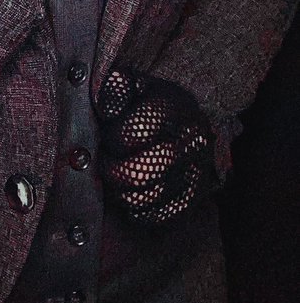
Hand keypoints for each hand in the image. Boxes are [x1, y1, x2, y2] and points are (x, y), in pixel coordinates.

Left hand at [96, 67, 215, 225]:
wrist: (178, 126)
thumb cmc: (144, 104)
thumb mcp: (129, 86)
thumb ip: (113, 88)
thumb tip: (105, 105)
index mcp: (176, 105)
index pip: (132, 134)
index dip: (112, 138)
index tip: (108, 134)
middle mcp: (193, 141)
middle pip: (136, 173)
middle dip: (111, 168)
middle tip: (107, 158)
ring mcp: (197, 174)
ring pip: (142, 198)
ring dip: (119, 190)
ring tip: (116, 173)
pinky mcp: (193, 201)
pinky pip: (154, 216)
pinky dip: (135, 208)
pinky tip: (132, 189)